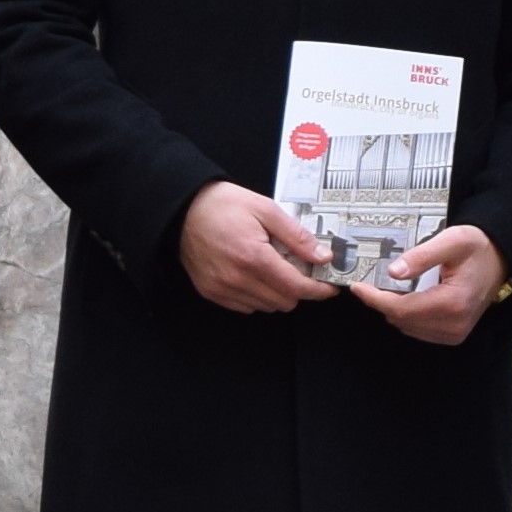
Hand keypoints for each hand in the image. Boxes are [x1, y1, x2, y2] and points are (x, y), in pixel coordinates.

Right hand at [179, 180, 342, 312]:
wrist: (182, 209)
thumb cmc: (222, 205)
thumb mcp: (266, 209)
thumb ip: (297, 236)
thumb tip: (323, 256)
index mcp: (254, 257)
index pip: (297, 287)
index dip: (319, 290)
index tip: (329, 286)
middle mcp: (237, 279)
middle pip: (285, 301)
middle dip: (298, 288)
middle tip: (297, 267)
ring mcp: (223, 289)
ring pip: (267, 307)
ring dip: (277, 292)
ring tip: (272, 266)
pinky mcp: (212, 293)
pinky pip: (246, 307)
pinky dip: (257, 295)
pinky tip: (254, 274)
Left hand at [358, 224, 506, 346]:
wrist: (501, 260)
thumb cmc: (478, 248)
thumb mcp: (452, 241)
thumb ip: (422, 256)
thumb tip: (393, 272)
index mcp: (453, 303)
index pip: (401, 309)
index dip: (375, 299)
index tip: (358, 287)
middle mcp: (454, 324)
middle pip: (401, 320)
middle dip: (382, 302)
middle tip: (370, 282)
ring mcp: (454, 333)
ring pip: (407, 327)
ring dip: (394, 309)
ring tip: (390, 288)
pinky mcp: (453, 335)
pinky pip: (418, 330)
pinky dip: (407, 315)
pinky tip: (407, 298)